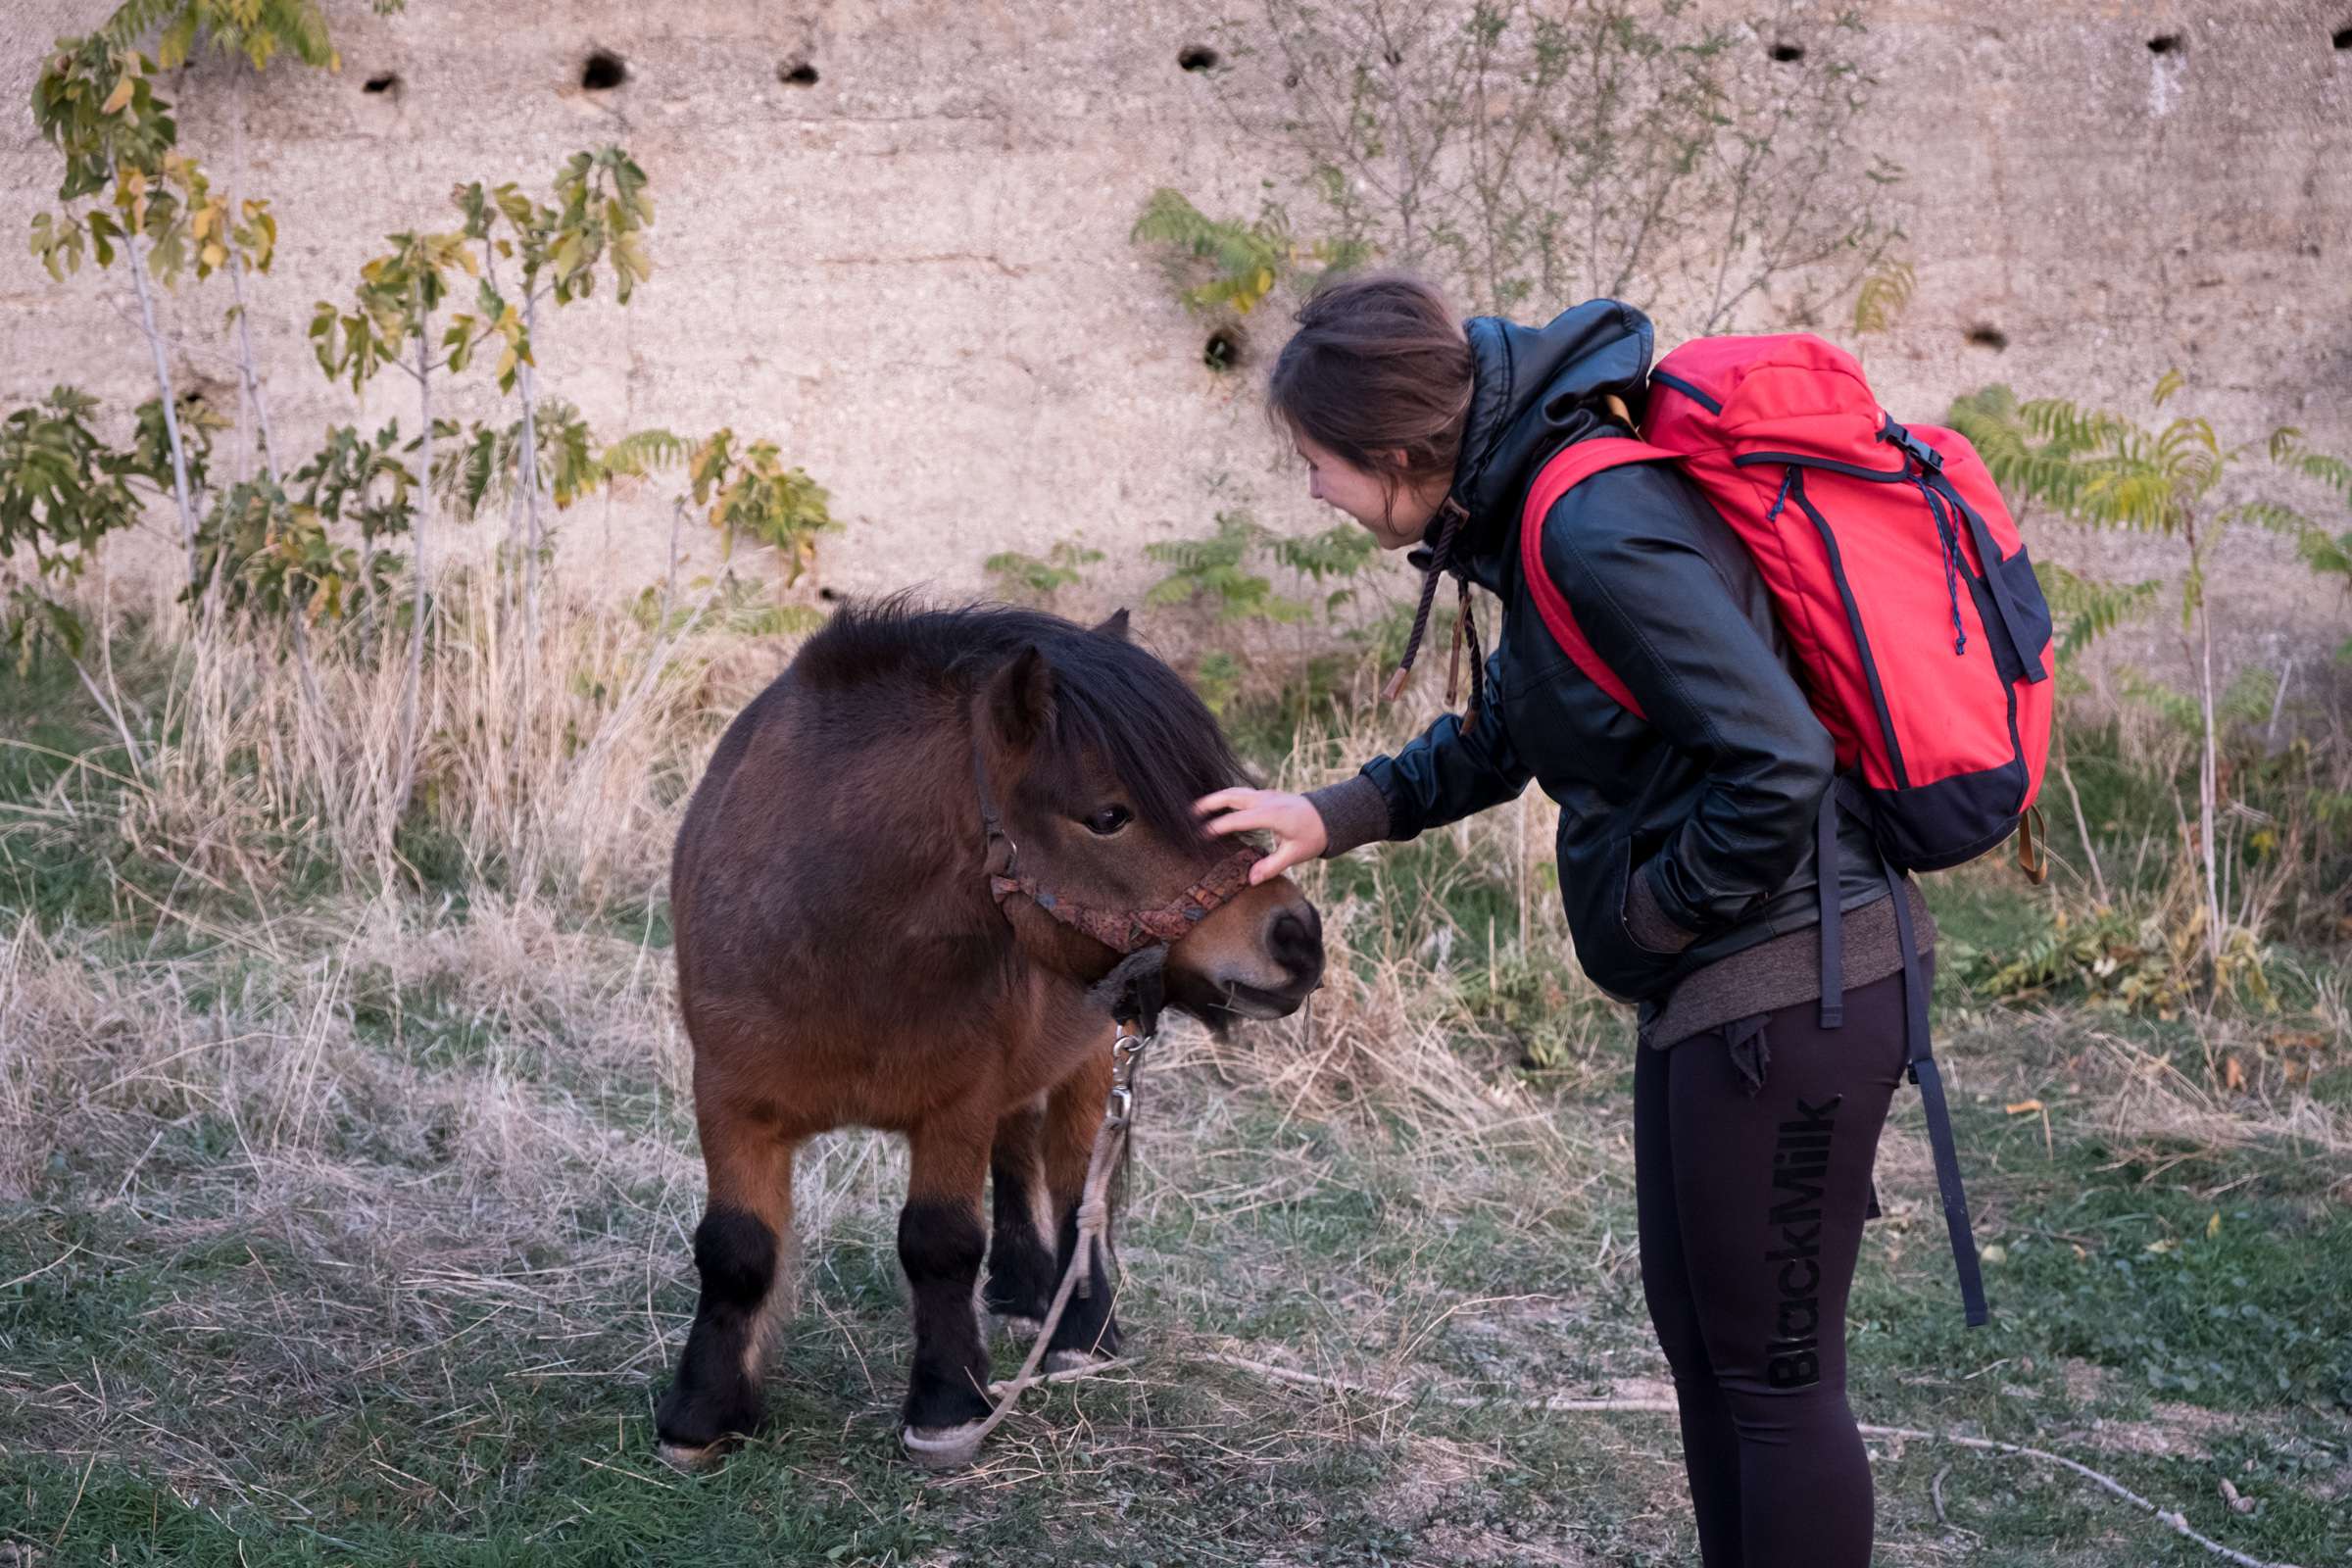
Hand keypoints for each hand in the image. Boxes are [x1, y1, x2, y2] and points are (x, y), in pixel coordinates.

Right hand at [1193, 787, 1326, 885]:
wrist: (1330, 816)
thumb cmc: (1313, 836)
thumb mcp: (1295, 855)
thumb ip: (1271, 866)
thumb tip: (1250, 880)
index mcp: (1271, 814)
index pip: (1237, 819)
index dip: (1218, 826)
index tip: (1201, 834)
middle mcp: (1265, 801)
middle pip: (1231, 797)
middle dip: (1209, 803)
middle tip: (1189, 813)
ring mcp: (1265, 795)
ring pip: (1235, 792)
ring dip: (1215, 798)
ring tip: (1197, 808)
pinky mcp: (1266, 795)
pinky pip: (1241, 794)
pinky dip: (1226, 798)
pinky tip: (1217, 806)